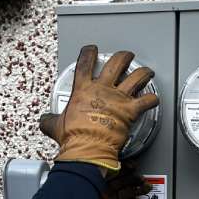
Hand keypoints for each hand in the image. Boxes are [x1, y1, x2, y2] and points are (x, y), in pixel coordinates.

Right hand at [39, 45, 158, 174]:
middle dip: (124, 56)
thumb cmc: (73, 138)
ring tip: (147, 72)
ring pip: (137, 76)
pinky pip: (147, 101)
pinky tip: (154, 99)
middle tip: (127, 56)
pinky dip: (152, 99)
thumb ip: (50, 121)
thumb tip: (45, 121)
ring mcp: (118, 98)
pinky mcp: (130, 110)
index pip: (84, 63)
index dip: (88, 52)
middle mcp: (102, 89)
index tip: (92, 49)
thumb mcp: (55, 126)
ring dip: (144, 73)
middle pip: (117, 63)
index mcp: (83, 90)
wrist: (87, 149)